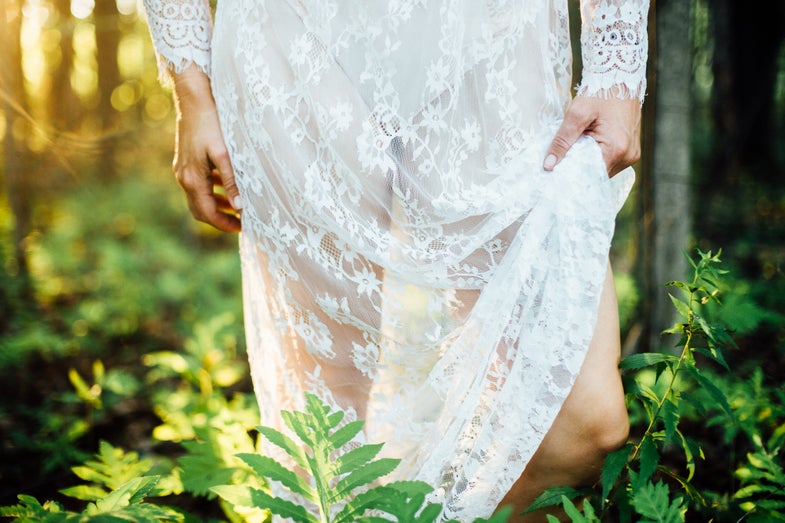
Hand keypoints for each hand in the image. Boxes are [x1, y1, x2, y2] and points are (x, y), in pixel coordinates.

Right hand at [171, 65, 241, 232]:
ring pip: (198, 198)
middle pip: (200, 210)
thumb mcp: (224, 153)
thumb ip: (231, 180)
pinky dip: (211, 191)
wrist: (193, 99)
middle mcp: (183, 177)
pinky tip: (225, 186)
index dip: (225, 224)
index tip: (242, 228)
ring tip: (236, 208)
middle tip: (240, 223)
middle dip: (220, 219)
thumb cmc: (211, 123)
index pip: (208, 214)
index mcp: (193, 179)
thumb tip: (239, 206)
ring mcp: (182, 169)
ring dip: (216, 206)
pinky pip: (197, 184)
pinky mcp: (184, 161)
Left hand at [543, 95, 641, 176]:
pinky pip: (611, 161)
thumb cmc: (600, 92)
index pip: (590, 175)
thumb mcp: (576, 114)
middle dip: (580, 169)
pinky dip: (598, 157)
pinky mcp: (632, 150)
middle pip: (598, 174)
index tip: (556, 173)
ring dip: (589, 163)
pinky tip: (588, 147)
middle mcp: (628, 156)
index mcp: (616, 149)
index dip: (573, 175)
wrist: (620, 77)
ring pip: (604, 169)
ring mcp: (632, 154)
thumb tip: (548, 165)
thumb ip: (562, 140)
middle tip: (562, 163)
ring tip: (576, 151)